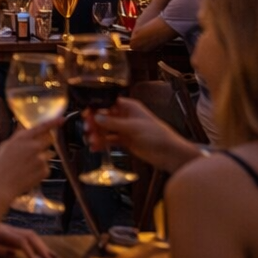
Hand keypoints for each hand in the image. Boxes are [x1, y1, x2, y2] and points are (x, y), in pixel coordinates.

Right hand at [0, 118, 60, 198]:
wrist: (2, 185)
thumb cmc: (1, 166)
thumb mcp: (6, 145)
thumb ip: (18, 136)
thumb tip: (25, 129)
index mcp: (23, 138)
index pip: (42, 126)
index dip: (54, 122)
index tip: (62, 119)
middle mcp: (34, 146)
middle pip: (50, 139)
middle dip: (45, 142)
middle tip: (36, 149)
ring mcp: (41, 159)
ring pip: (48, 154)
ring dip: (42, 157)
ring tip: (28, 164)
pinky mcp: (45, 170)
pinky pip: (47, 166)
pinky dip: (40, 169)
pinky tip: (29, 172)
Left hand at [0, 223, 55, 257]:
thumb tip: (14, 254)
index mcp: (0, 231)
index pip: (21, 241)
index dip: (31, 253)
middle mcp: (7, 228)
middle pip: (30, 235)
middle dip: (42, 248)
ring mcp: (9, 229)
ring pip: (30, 234)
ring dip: (42, 245)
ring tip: (52, 257)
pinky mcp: (9, 231)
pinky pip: (26, 235)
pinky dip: (36, 243)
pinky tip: (42, 251)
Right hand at [84, 98, 201, 172]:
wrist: (170, 154)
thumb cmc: (158, 135)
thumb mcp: (133, 127)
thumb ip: (113, 123)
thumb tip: (96, 117)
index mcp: (129, 107)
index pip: (108, 103)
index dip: (96, 108)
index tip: (86, 114)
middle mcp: (125, 116)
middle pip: (104, 117)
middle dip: (95, 123)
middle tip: (87, 129)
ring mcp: (125, 129)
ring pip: (106, 129)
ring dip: (97, 134)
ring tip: (91, 141)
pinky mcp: (126, 141)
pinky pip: (110, 140)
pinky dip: (102, 143)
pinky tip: (96, 147)